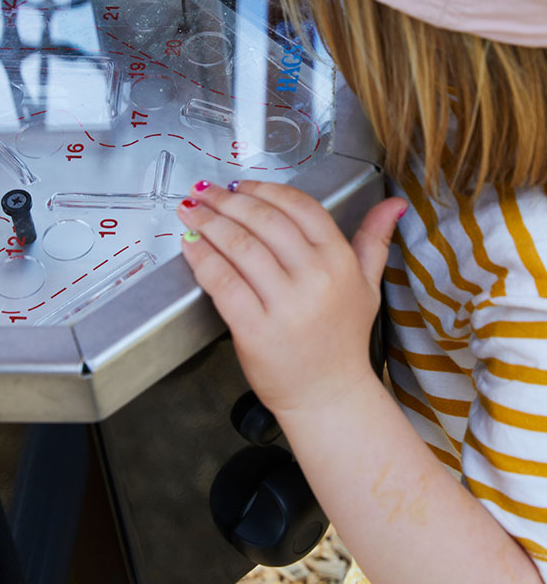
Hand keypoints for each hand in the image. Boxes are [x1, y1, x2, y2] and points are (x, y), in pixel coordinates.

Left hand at [176, 180, 406, 417]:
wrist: (329, 397)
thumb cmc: (342, 340)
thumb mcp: (367, 285)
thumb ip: (374, 240)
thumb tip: (394, 205)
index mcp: (339, 261)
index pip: (299, 207)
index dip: (264, 189)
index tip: (240, 185)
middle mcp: (315, 277)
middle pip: (264, 220)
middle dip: (228, 200)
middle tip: (206, 191)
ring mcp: (285, 304)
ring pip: (239, 246)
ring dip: (209, 222)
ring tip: (192, 211)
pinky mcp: (255, 328)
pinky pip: (222, 281)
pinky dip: (202, 258)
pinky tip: (190, 245)